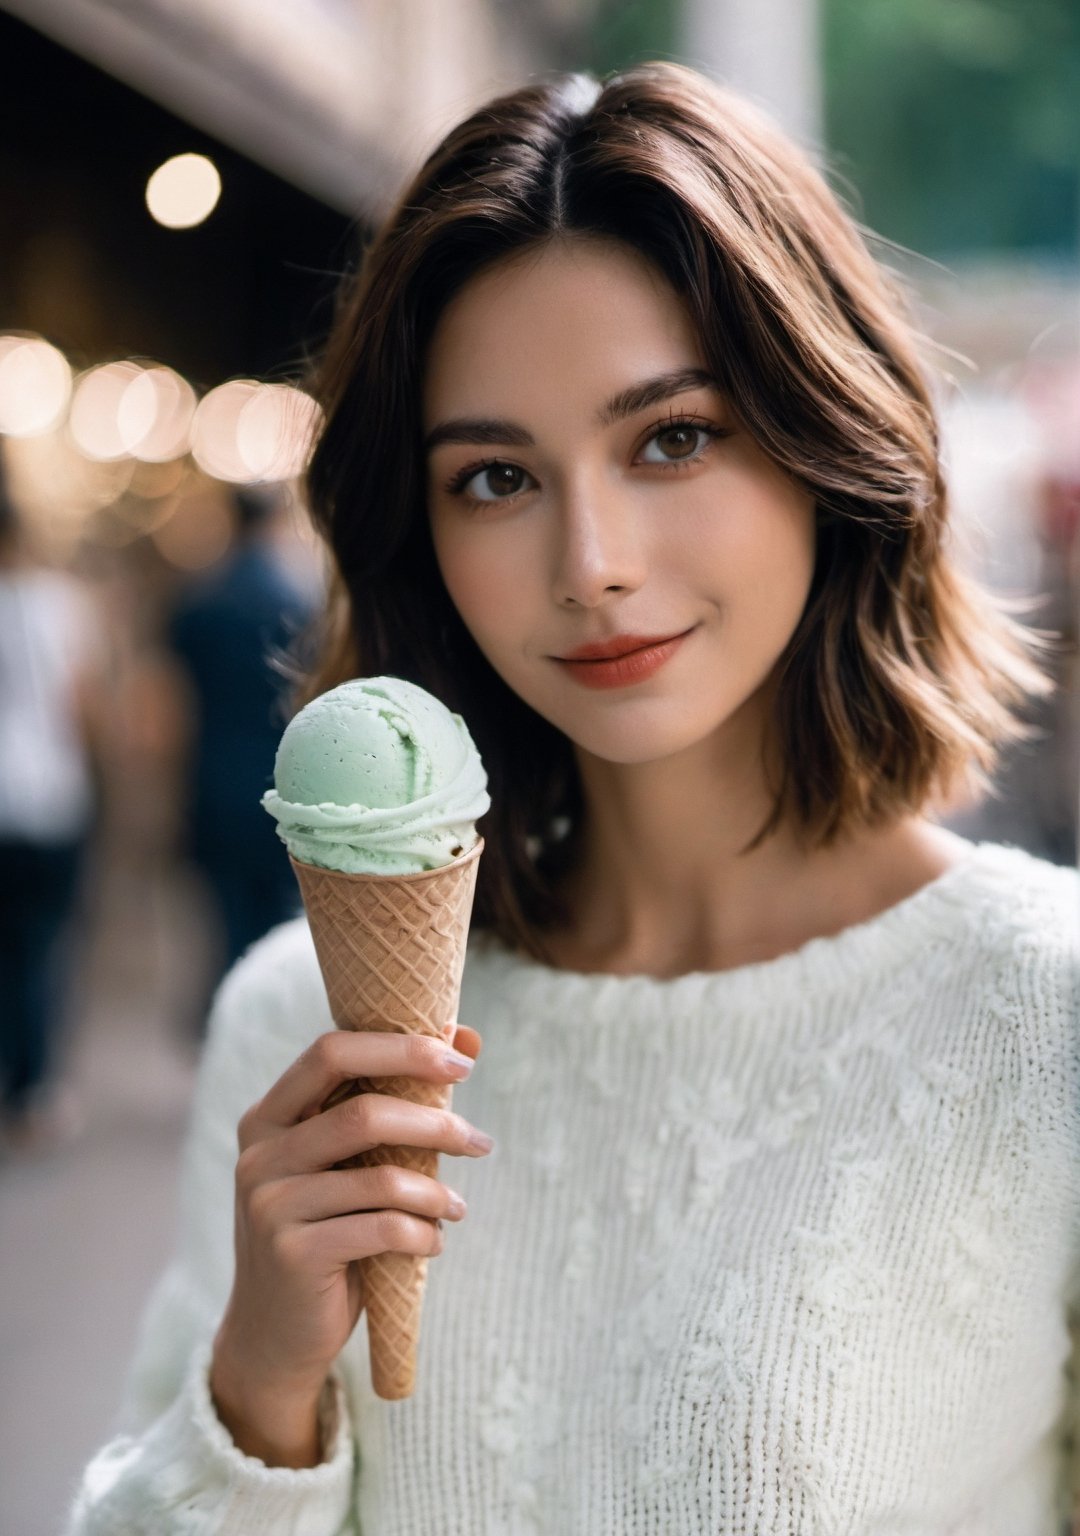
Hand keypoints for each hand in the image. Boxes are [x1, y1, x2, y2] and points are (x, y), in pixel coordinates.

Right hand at [210, 1023, 489, 1465]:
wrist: (273, 1334)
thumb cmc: (325, 1231)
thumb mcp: (348, 1163)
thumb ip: (396, 1099)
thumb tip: (468, 1034)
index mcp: (269, 1116)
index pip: (331, 1051)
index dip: (401, 1048)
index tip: (463, 1063)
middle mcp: (260, 1153)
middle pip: (364, 1112)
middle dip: (435, 1122)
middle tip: (480, 1142)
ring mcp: (270, 1205)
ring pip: (381, 1177)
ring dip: (437, 1190)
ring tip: (458, 1206)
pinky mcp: (293, 1254)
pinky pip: (382, 1228)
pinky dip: (423, 1233)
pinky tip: (434, 1241)